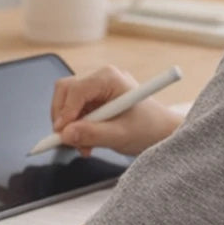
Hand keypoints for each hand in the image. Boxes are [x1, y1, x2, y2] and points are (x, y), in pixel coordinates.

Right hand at [50, 65, 186, 156]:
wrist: (161, 132)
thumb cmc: (149, 128)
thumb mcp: (120, 134)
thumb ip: (92, 134)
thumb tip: (66, 134)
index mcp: (110, 78)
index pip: (76, 89)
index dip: (65, 112)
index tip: (62, 133)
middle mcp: (101, 78)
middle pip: (65, 92)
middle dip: (64, 118)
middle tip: (70, 141)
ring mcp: (96, 89)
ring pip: (65, 103)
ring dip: (69, 127)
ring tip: (84, 146)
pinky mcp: (94, 101)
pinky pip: (73, 112)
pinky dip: (75, 129)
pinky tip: (87, 143)